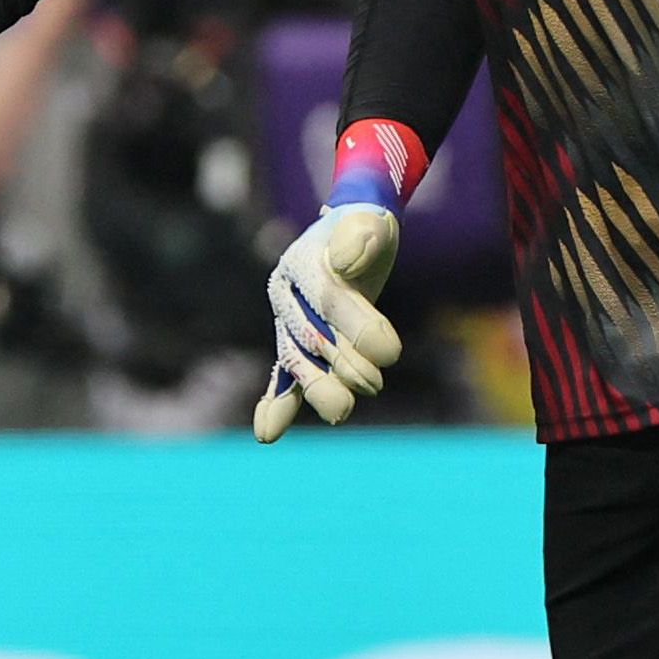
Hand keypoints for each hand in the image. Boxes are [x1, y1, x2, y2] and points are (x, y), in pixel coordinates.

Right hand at [253, 203, 403, 440]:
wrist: (357, 235)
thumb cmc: (366, 229)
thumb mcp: (370, 224)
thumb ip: (360, 238)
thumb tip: (344, 264)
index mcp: (299, 262)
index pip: (329, 299)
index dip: (356, 325)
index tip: (391, 352)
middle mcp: (285, 294)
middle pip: (313, 335)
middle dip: (344, 363)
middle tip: (376, 383)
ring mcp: (288, 322)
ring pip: (299, 361)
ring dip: (318, 388)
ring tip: (340, 411)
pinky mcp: (298, 344)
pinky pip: (285, 377)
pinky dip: (278, 404)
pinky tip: (267, 433)